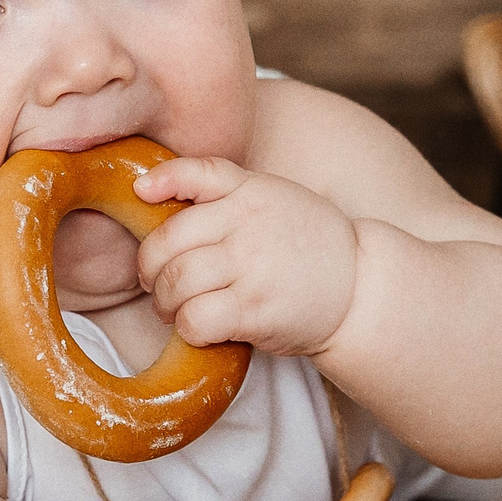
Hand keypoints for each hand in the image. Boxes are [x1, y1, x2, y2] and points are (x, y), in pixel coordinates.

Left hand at [135, 157, 357, 356]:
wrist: (361, 288)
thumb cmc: (310, 244)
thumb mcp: (275, 198)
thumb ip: (226, 190)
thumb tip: (150, 188)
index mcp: (252, 191)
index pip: (195, 173)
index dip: (160, 182)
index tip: (140, 194)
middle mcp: (249, 223)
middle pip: (168, 240)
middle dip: (150, 267)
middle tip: (157, 282)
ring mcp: (251, 267)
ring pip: (175, 282)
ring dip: (165, 303)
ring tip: (175, 309)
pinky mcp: (255, 310)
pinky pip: (196, 319)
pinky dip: (187, 327)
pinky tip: (201, 327)